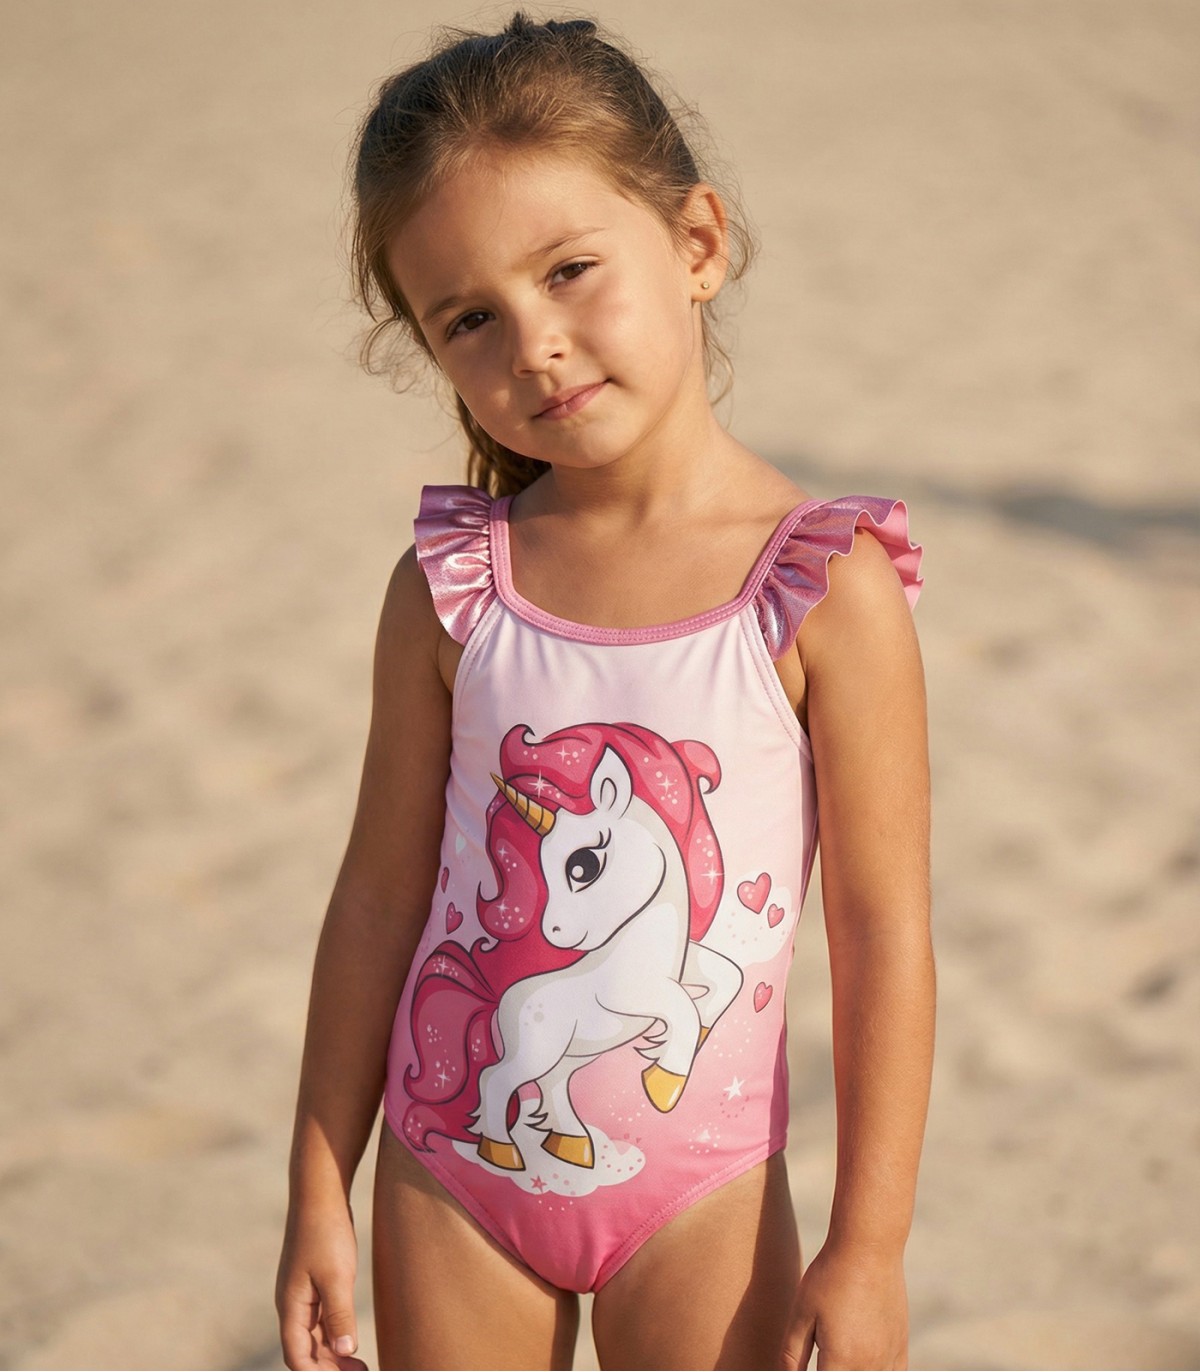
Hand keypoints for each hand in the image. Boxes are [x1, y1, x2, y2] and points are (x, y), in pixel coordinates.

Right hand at [276, 1198, 367, 1369]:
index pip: (298, 1357)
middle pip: (305, 1351)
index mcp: (291, 1307)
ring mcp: (301, 1294)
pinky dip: (333, 1334)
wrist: (319, 1193)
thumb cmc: (326, 1232)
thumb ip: (339, 1315)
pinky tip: (349, 1339)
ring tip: (359, 1366)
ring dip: (332, 1355)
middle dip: (327, 1369)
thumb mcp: (336, 1275)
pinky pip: (319, 1319)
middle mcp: (292, 1304)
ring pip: (313, 1337)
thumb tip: (343, 1354)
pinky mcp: (313, 1283)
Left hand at [781, 1241, 908, 1369]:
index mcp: (841, 1361)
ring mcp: (888, 1359)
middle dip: (831, 1371)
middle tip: (820, 1355)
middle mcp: (869, 1367)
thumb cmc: (830, 1277)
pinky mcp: (900, 1347)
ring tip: (837, 1354)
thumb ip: (792, 1354)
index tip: (806, 1365)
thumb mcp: (802, 1312)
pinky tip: (861, 1361)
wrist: (869, 1248)